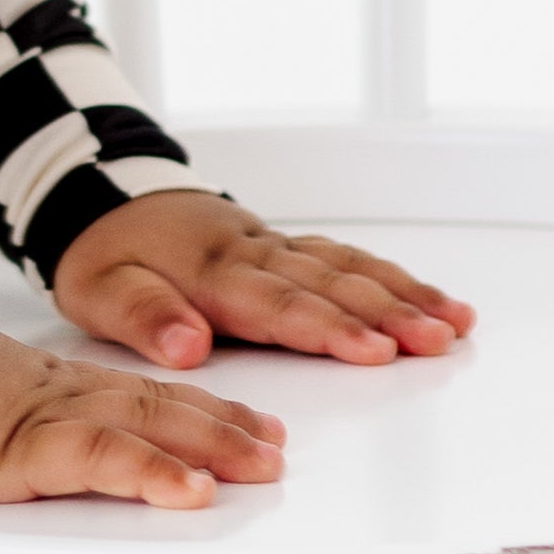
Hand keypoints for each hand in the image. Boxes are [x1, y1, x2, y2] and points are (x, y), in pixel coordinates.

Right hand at [0, 321, 285, 510]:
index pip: (136, 392)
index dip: (199, 407)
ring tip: (262, 466)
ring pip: (145, 423)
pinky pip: (98, 458)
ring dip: (211, 445)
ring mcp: (39, 418)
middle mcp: (51, 393)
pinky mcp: (17, 450)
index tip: (248, 424)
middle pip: (157, 404)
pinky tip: (190, 490)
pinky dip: (151, 472)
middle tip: (277, 449)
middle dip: (225, 426)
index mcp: (39, 384)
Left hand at [49, 189, 473, 371]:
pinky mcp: (285, 247)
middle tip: (438, 340)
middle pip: (330, 285)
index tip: (374, 351)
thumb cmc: (104, 257)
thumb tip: (187, 345)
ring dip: (404, 295)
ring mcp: (274, 247)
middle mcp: (253, 254)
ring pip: (349, 268)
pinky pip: (346, 258)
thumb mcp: (97, 291)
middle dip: (388, 313)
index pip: (278, 304)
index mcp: (211, 271)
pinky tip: (435, 300)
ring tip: (456, 323)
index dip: (327, 328)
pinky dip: (392, 278)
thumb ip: (143, 317)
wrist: (103, 202)